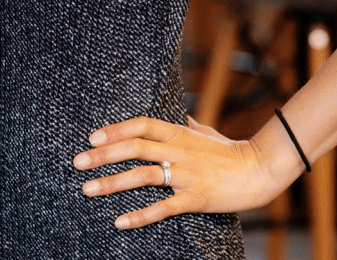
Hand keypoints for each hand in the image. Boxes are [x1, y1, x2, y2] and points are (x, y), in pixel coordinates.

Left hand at [72, 115, 277, 229]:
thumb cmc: (231, 151)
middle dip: (102, 155)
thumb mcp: (206, 132)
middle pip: (134, 148)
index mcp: (178, 133)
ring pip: (142, 176)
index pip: (140, 125)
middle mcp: (178, 150)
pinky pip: (163, 208)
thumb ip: (188, 125)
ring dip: (112, 183)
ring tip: (88, 190)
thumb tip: (179, 114)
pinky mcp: (195, 198)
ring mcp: (185, 174)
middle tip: (77, 162)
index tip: (92, 136)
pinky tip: (120, 221)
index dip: (115, 129)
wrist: (259, 170)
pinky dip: (140, 215)